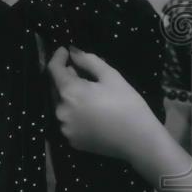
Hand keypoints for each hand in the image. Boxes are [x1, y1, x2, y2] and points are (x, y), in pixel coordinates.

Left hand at [47, 46, 159, 162]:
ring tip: (86, 92)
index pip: (53, 69)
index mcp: (69, 92)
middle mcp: (60, 111)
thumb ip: (89, 61)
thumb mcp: (111, 77)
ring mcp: (65, 128)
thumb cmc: (128, 105)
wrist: (138, 141)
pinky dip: (74, 112)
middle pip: (55, 88)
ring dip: (69, 95)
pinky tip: (89, 110)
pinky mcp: (72, 140)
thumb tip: (73, 52)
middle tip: (80, 70)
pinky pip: (67, 120)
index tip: (65, 50)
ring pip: (61, 105)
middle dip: (65, 77)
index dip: (58, 57)